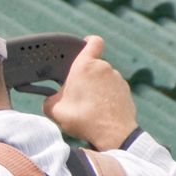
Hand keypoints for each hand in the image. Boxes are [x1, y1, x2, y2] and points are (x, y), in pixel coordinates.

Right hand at [43, 36, 137, 150]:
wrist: (114, 134)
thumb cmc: (84, 119)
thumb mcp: (54, 110)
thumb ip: (50, 99)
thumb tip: (52, 99)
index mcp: (85, 65)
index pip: (92, 41)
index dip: (87, 42)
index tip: (83, 47)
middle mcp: (104, 67)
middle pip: (94, 65)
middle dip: (85, 76)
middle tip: (77, 92)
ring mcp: (118, 79)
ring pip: (103, 78)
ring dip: (97, 88)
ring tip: (89, 106)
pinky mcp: (126, 91)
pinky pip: (113, 90)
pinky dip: (107, 97)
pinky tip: (101, 112)